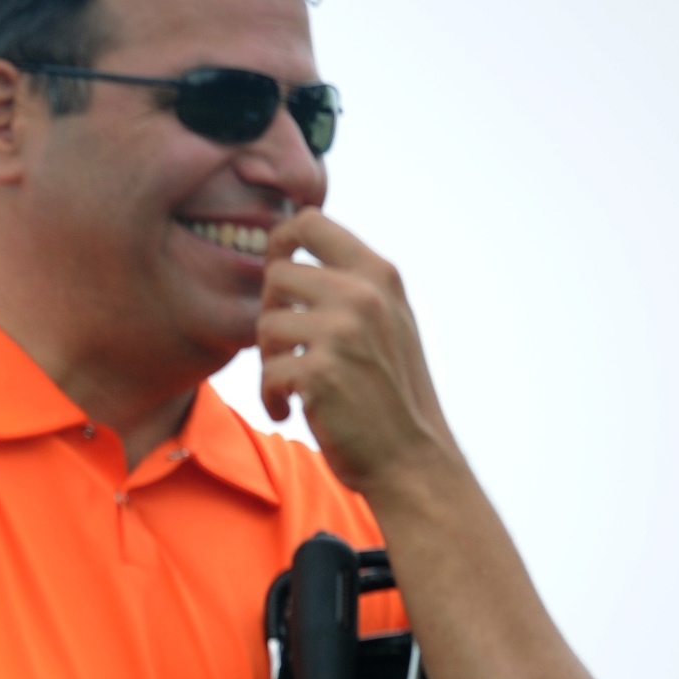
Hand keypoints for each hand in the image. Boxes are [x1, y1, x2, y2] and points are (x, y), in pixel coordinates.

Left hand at [257, 209, 460, 498]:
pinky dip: (271, 396)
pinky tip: (288, 410)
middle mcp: (363, 295)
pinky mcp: (321, 372)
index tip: (276, 273)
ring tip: (292, 383)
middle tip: (286, 348)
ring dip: (269, 359)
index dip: (279, 241)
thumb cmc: (389, 391)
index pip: (310, 222)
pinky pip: (267, 371)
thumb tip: (293, 243)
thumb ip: (350, 285)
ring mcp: (343, 332)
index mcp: (379, 274)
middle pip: (277, 275)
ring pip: (266, 325)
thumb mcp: (386, 321)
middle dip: (272, 313)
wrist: (412, 457)